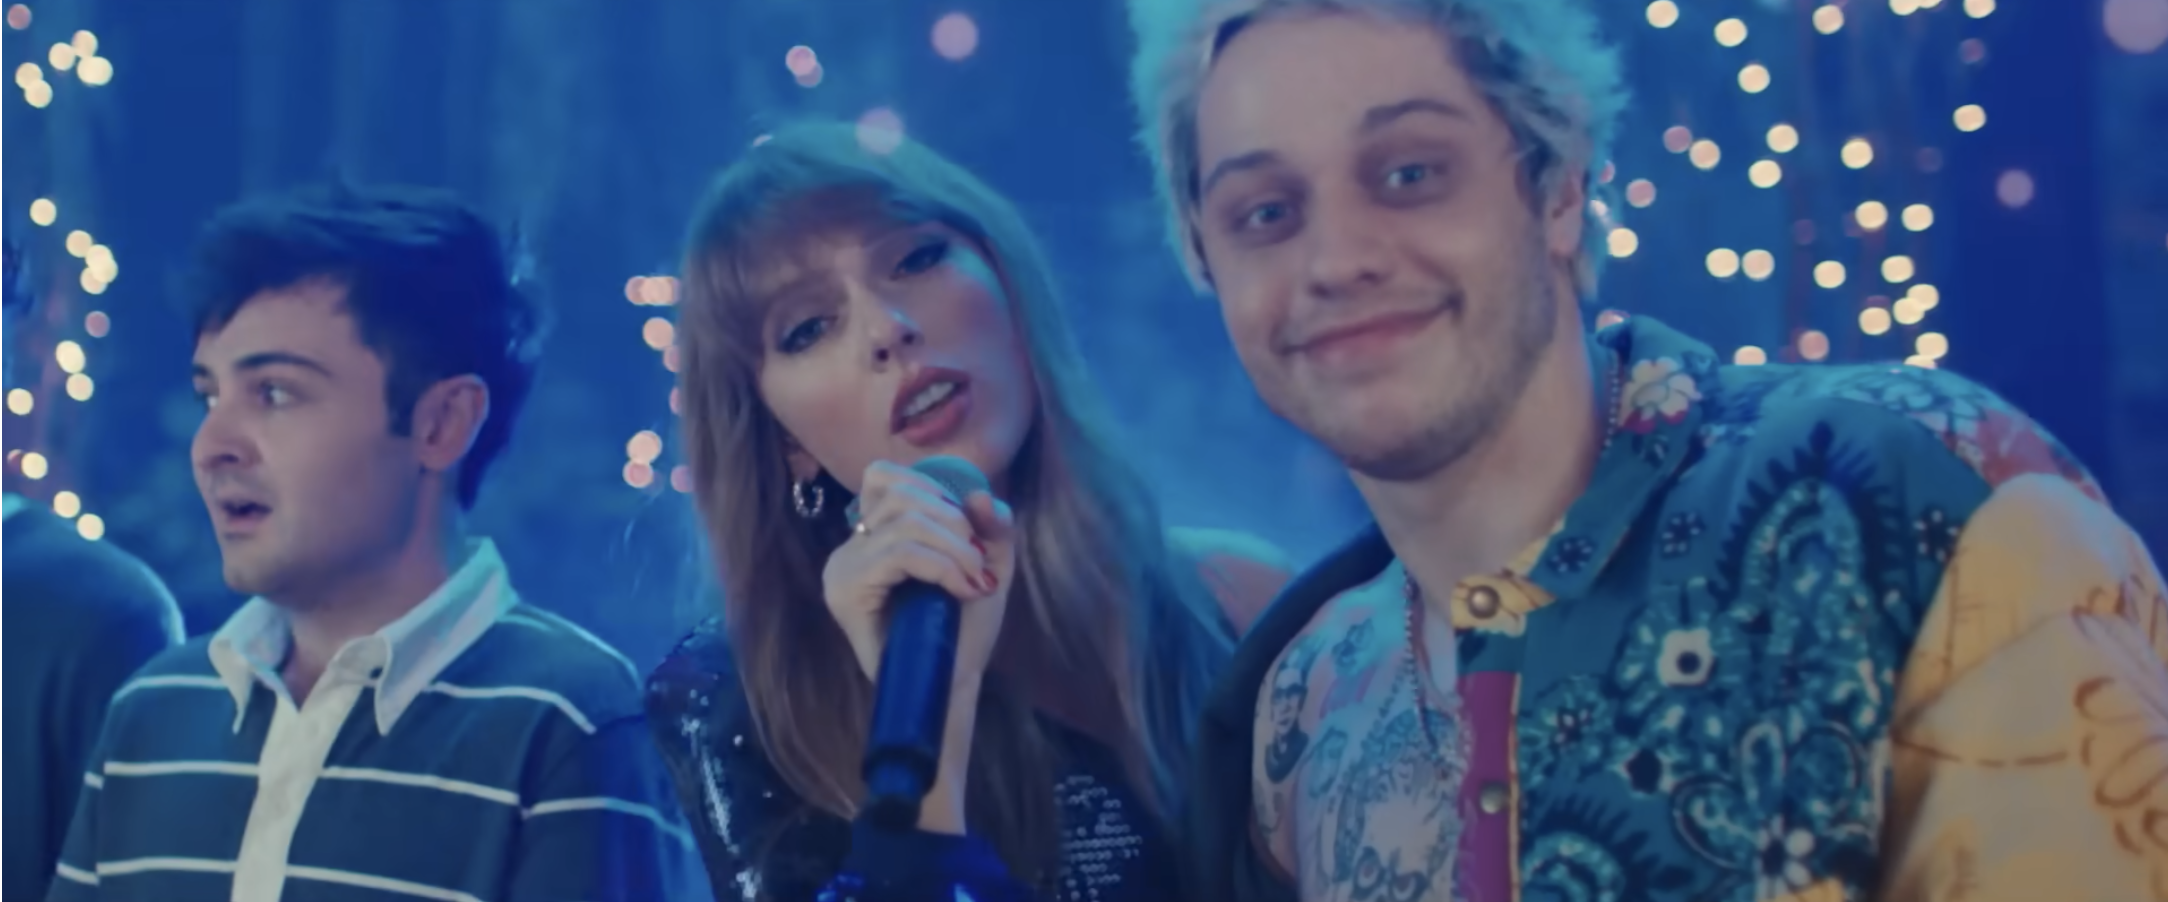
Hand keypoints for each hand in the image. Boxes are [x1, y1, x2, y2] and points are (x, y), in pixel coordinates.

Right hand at [822, 461, 1016, 832]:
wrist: (950, 686)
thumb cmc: (964, 630)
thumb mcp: (988, 565)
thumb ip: (990, 525)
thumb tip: (979, 494)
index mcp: (872, 536)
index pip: (884, 477)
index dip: (932, 492)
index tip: (963, 536)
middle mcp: (848, 548)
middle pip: (902, 495)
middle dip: (955, 524)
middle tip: (978, 568)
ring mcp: (841, 568)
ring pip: (906, 522)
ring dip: (955, 549)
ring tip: (973, 582)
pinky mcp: (846, 591)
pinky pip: (899, 552)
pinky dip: (942, 565)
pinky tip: (963, 589)